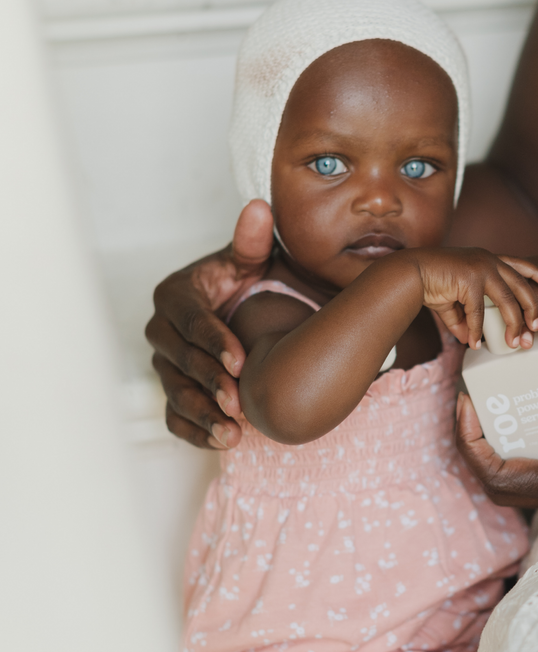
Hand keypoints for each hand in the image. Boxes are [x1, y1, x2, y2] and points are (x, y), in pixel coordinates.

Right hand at [145, 200, 273, 448]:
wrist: (254, 308)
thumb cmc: (252, 280)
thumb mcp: (254, 259)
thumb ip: (253, 240)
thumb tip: (259, 208)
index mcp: (176, 295)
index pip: (190, 321)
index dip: (213, 342)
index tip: (240, 360)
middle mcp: (163, 330)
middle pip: (179, 360)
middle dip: (208, 382)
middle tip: (238, 402)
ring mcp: (166, 363)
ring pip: (175, 392)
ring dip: (202, 415)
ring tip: (233, 434)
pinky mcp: (175, 389)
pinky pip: (176, 416)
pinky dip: (196, 432)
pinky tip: (224, 444)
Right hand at [407, 248, 537, 349]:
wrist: (411, 273)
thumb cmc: (430, 282)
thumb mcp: (452, 301)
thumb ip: (464, 319)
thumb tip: (470, 341)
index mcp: (487, 259)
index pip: (519, 264)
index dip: (536, 273)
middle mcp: (488, 260)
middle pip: (521, 285)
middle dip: (532, 308)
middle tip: (537, 328)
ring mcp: (480, 268)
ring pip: (507, 301)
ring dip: (513, 324)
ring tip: (514, 343)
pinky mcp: (469, 279)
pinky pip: (478, 312)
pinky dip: (476, 331)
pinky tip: (474, 344)